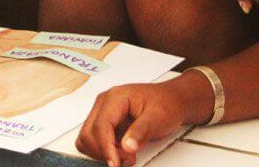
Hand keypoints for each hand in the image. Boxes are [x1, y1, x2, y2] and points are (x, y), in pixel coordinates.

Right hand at [77, 75, 210, 166]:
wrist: (171, 100)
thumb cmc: (165, 104)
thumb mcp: (158, 117)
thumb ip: (141, 131)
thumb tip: (127, 146)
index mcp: (115, 98)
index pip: (101, 125)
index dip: (106, 147)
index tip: (114, 163)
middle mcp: (104, 103)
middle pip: (89, 132)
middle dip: (105, 151)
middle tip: (127, 159)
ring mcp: (102, 112)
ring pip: (87, 137)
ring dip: (102, 151)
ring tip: (125, 155)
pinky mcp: (105, 121)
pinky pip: (94, 139)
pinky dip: (103, 149)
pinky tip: (120, 151)